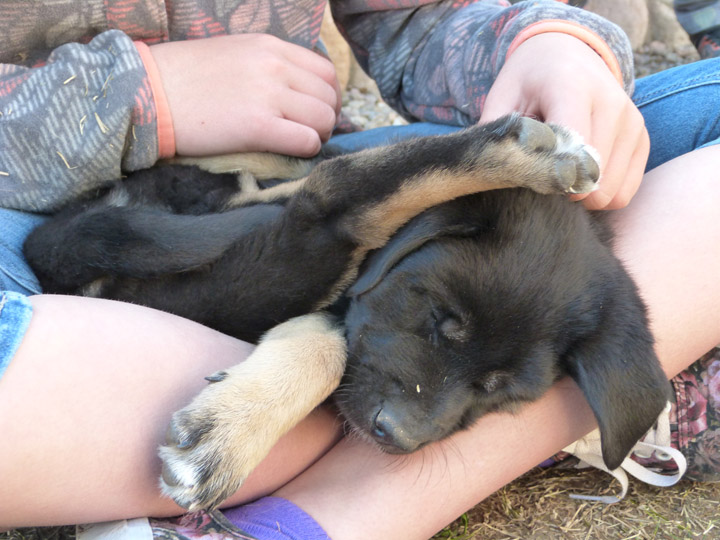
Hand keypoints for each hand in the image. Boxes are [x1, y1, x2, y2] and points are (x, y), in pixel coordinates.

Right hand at [150, 34, 340, 157]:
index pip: (325, 72)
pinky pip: (306, 141)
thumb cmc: (184, 77)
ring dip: (319, 135)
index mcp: (270, 46)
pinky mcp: (258, 126)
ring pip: (324, 119)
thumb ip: (268, 65)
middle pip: (329, 96)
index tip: (315, 112)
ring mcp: (268, 95)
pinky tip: (291, 152)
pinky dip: (307, 150)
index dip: (327, 97)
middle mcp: (274, 66)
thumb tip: (295, 90)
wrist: (147, 93)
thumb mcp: (234, 53)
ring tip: (301, 142)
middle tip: (311, 132)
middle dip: (327, 119)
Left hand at [479, 33, 648, 209]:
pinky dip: (600, 195)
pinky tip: (579, 180)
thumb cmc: (527, 83)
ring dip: (582, 195)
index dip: (551, 176)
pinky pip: (625, 192)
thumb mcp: (502, 100)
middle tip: (542, 177)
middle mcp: (611, 102)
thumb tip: (494, 176)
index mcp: (571, 87)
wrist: (565, 54)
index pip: (571, 148)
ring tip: (560, 175)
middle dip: (563, 189)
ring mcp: (632, 121)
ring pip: (610, 190)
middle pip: (592, 174)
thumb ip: (499, 137)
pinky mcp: (641, 138)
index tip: (534, 178)